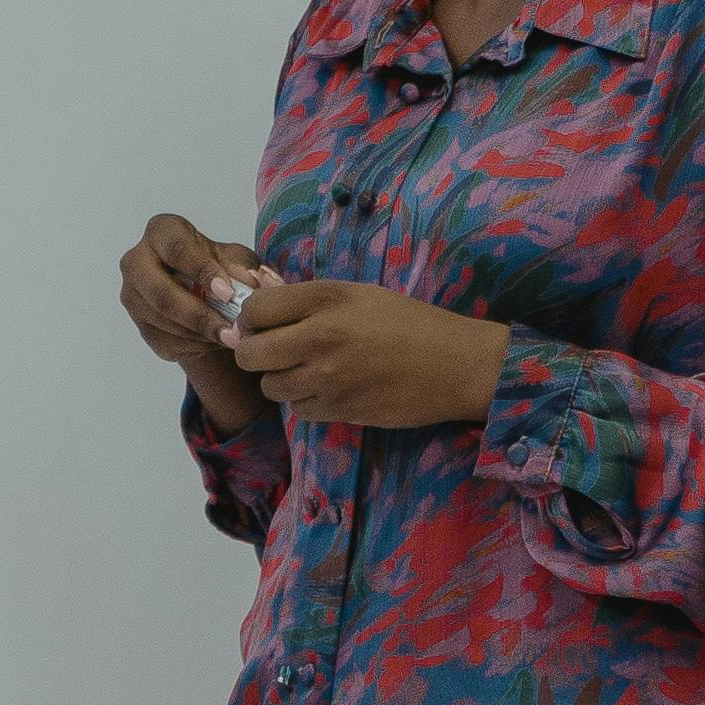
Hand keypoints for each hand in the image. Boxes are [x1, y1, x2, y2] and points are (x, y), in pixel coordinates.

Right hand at [119, 211, 272, 426]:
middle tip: (232, 331)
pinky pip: (164, 340)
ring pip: (163, 322)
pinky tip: (215, 341)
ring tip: (232, 339)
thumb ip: (245, 268)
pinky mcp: (139, 324)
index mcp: (162, 232)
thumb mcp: (237, 261)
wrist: (205, 295)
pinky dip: (193, 345)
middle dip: (199, 315)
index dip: (202, 271)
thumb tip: (255, 282)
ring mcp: (133, 295)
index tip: (226, 293)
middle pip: (161, 293)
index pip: (177, 249)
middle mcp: (138, 261)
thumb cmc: (219, 267)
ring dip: (200, 334)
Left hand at [230, 281, 510, 429]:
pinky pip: (298, 409)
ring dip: (281, 379)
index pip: (255, 310)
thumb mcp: (357, 294)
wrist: (454, 364)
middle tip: (273, 351)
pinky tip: (328, 388)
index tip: (263, 323)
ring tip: (307, 369)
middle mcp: (319, 337)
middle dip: (254, 352)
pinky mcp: (338, 410)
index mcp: (325, 299)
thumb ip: (307, 299)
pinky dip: (305, 400)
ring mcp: (326, 378)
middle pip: (250, 353)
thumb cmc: (408, 322)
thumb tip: (258, 299)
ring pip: (271, 386)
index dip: (251, 318)